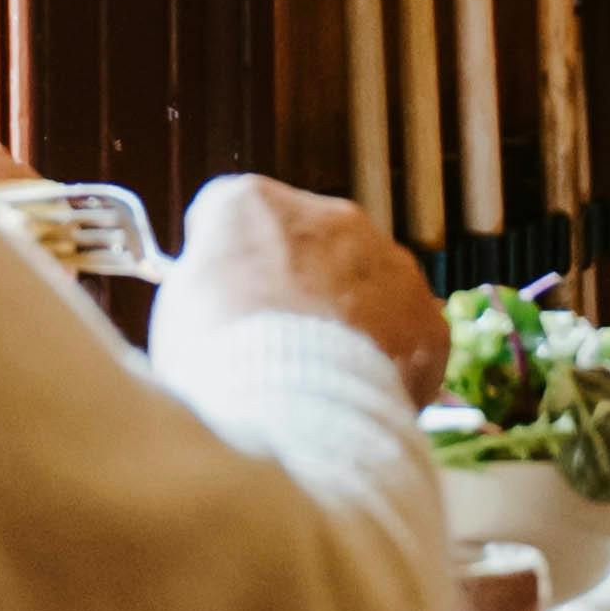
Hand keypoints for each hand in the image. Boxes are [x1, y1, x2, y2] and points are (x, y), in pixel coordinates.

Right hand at [169, 173, 448, 403]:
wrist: (290, 406)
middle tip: (282, 343)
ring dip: (351, 322)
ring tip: (323, 378)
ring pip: (368, 289)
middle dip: (303, 289)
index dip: (235, 266)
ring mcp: (388, 264)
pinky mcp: (427, 320)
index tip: (230, 302)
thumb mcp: (182, 307)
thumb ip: (209, 284)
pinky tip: (360, 397)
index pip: (241, 220)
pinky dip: (389, 364)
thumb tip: (223, 295)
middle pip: (316, 249)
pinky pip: (407, 338)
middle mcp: (329, 216)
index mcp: (252, 204)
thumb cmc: (216, 356)